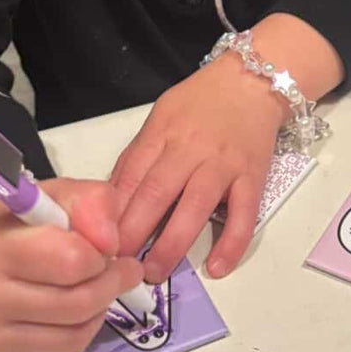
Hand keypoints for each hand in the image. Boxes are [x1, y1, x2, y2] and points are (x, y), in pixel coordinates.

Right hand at [0, 178, 143, 351]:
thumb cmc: (22, 220)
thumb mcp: (57, 193)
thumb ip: (91, 203)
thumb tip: (111, 243)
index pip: (72, 261)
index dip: (101, 255)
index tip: (108, 248)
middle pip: (78, 304)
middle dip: (111, 285)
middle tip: (121, 271)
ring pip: (75, 335)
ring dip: (99, 311)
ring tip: (95, 288)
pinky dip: (81, 336)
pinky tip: (73, 314)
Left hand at [109, 55, 285, 282]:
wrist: (253, 79)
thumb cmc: (202, 100)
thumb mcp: (161, 116)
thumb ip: (140, 154)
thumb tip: (113, 197)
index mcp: (162, 133)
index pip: (131, 176)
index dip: (111, 213)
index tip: (97, 243)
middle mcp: (190, 149)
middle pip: (156, 194)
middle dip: (133, 234)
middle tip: (117, 267)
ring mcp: (223, 164)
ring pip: (194, 208)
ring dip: (172, 245)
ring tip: (155, 272)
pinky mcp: (252, 177)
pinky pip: (243, 215)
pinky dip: (231, 244)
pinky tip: (217, 268)